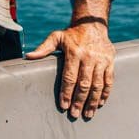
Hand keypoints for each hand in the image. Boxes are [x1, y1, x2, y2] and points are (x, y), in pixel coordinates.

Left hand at [25, 0, 115, 118]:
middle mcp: (89, 57)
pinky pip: (109, 80)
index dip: (66, 92)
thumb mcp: (56, 37)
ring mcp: (101, 60)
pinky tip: (99, 103)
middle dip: (79, 101)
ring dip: (92, 101)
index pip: (70, 77)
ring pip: (97, 85)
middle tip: (74, 114)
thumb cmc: (71, 34)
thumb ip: (43, 48)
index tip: (63, 105)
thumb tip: (28, 57)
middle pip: (84, 84)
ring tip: (87, 114)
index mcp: (74, 53)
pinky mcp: (110, 62)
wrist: (92, 24)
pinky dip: (105, 93)